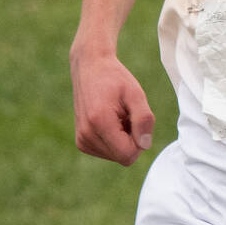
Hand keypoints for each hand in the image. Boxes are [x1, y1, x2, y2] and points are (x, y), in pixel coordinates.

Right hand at [71, 49, 154, 165]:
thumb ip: (143, 119)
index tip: (135, 120)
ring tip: (117, 116)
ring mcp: (81, 139)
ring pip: (116, 156)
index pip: (128, 155)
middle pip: (123, 157)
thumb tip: (145, 145)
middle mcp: (86, 135)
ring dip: (122, 140)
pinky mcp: (81, 141)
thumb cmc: (114, 78)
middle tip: (126, 115)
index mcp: (99, 123)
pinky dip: (113, 140)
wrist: (89, 67)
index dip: (139, 141)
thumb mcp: (135, 93)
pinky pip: (107, 152)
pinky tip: (109, 121)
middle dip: (131, 140)